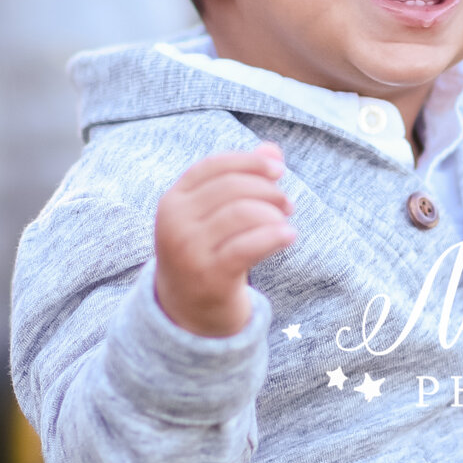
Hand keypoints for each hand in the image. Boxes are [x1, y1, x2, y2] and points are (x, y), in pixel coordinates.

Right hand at [154, 144, 295, 336]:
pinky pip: (249, 246)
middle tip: (287, 204)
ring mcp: (189, 251)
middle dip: (268, 190)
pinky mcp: (210, 277)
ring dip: (274, 213)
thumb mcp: (215, 216)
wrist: (188, 313)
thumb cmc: (208, 254)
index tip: (278, 169)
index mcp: (173, 201)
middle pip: (232, 187)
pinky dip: (275, 236)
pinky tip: (290, 236)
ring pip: (243, 213)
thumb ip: (241, 180)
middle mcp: (175, 223)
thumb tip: (273, 149)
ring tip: (286, 222)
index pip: (213, 166)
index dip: (248, 161)